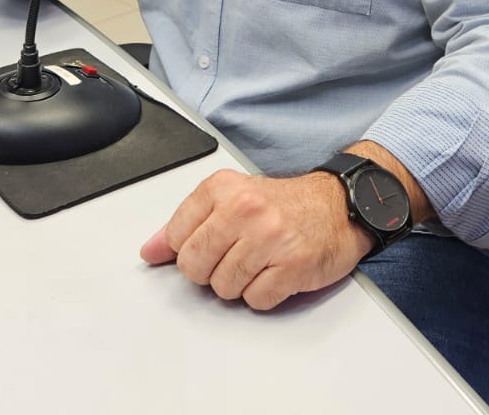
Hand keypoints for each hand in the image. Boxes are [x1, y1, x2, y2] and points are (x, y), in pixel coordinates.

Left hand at [139, 169, 371, 309]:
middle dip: (209, 271)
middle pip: (194, 266)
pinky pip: (255, 299)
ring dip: (238, 284)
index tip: (207, 245)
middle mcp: (245, 209)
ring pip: (223, 287)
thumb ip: (186, 224)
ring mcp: (269, 238)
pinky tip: (274, 272)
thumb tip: (150, 251)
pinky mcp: (293, 266)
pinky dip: (263, 294)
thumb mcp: (229, 199)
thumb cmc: (282, 205)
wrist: (338, 205)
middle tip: (232, 256)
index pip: (175, 237)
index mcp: (223, 188)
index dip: (188, 249)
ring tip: (257, 262)